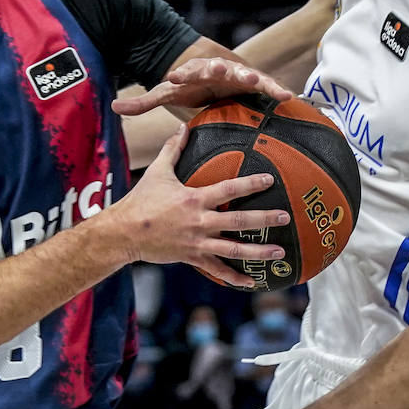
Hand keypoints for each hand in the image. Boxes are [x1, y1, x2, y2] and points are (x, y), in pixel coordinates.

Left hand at [113, 56, 294, 116]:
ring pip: (244, 74)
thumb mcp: (166, 95)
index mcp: (193, 71)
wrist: (214, 74)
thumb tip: (113, 107)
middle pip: (217, 67)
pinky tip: (288, 96)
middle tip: (221, 70)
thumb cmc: (189, 87)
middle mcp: (216, 68)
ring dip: (249, 77)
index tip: (173, 78)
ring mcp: (237, 73)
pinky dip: (277, 89)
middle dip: (219, 69)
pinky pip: (267, 86)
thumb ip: (143, 102)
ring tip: (256, 81)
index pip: (184, 71)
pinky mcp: (255, 82)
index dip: (179, 74)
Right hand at [115, 124, 288, 287]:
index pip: (228, 189)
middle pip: (238, 220)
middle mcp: (200, 221)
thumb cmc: (141, 200)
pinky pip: (216, 270)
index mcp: (194, 199)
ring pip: (233, 249)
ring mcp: (197, 242)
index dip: (250, 184)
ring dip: (258, 252)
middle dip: (263, 219)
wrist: (124, 232)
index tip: (270, 180)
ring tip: (279, 253)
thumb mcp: (157, 172)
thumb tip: (182, 126)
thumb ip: (173, 149)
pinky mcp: (192, 257)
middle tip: (284, 217)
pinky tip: (251, 282)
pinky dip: (233, 277)